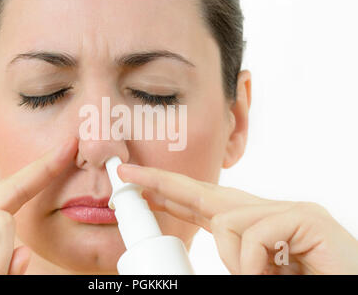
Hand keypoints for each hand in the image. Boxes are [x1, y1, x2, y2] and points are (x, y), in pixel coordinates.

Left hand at [118, 163, 357, 274]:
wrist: (354, 287)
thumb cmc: (306, 282)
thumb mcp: (250, 273)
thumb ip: (230, 261)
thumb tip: (206, 253)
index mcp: (251, 228)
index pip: (202, 205)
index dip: (168, 194)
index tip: (137, 187)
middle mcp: (267, 211)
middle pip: (203, 191)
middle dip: (161, 183)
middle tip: (124, 175)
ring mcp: (288, 209)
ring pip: (228, 220)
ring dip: (235, 261)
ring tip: (265, 274)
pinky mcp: (305, 216)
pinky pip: (253, 234)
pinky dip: (254, 265)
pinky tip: (282, 272)